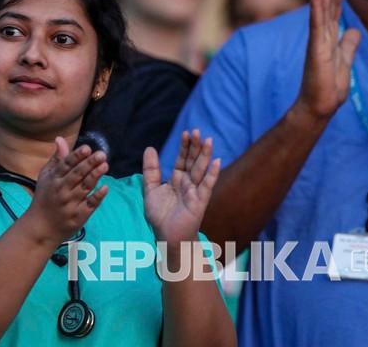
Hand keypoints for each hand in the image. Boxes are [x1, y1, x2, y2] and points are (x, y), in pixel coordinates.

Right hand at [24, 138, 108, 244]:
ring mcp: (70, 203)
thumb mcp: (46, 177)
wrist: (41, 227)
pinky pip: (90, 204)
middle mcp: (61, 190)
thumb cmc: (44, 198)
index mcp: (53, 179)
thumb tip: (60, 139)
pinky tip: (105, 187)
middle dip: (89, 163)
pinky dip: (97, 196)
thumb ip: (56, 159)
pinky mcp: (79, 216)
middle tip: (101, 154)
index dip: (76, 156)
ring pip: (84, 187)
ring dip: (95, 176)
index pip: (66, 165)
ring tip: (105, 165)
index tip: (87, 148)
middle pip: (77, 175)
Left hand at [143, 130, 219, 244]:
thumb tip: (150, 147)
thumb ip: (151, 169)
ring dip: (205, 155)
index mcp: (177, 179)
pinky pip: (207, 186)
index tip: (186, 133)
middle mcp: (188, 183)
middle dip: (195, 147)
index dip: (184, 147)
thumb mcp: (151, 189)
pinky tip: (217, 161)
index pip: (182, 159)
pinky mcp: (199, 202)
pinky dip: (212, 174)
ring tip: (208, 140)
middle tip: (197, 131)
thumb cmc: (160, 216)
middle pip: (193, 161)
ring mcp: (195, 191)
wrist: (167, 237)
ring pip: (201, 170)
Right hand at [295, 0, 360, 118]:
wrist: (320, 105)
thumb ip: (348, 45)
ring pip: (322, 5)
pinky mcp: (316, 46)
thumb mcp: (346, 62)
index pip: (336, 5)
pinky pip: (316, 20)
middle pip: (329, 0)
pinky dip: (316, 3)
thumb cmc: (329, 87)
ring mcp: (318, 38)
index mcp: (330, 35)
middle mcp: (322, 33)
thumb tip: (353, 30)